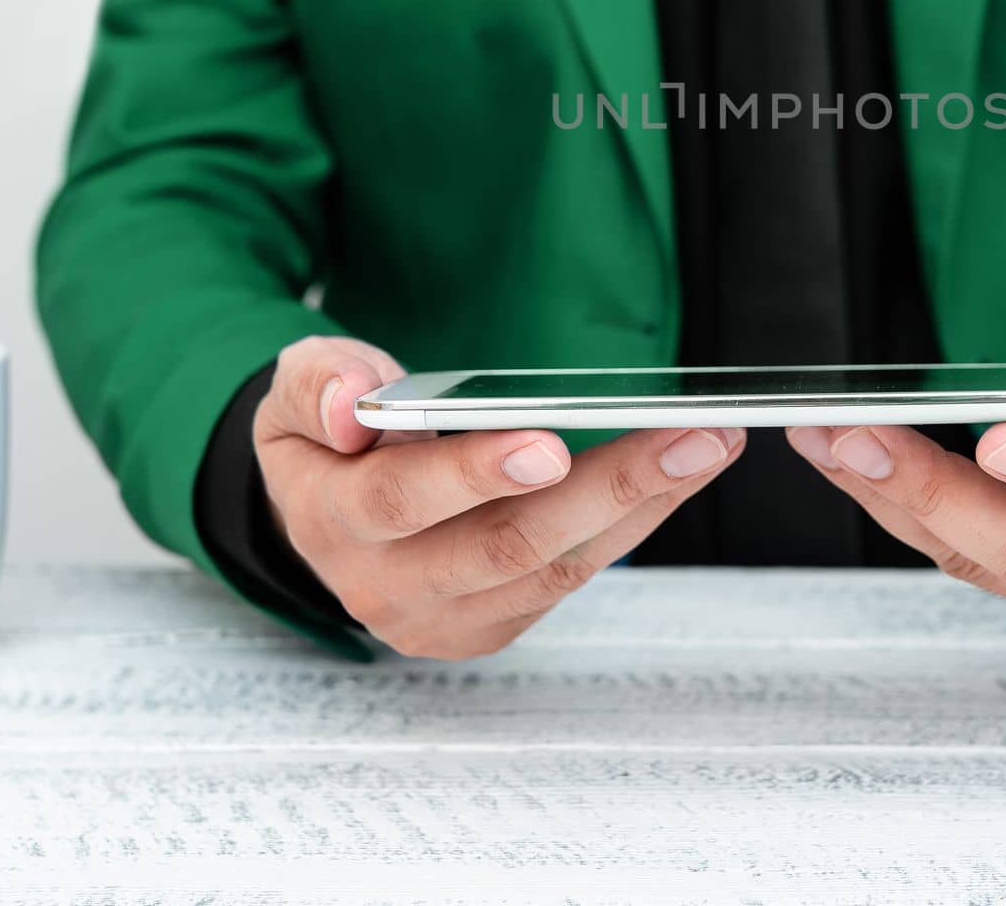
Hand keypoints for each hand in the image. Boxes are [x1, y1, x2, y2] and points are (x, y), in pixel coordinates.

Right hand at [255, 336, 745, 657]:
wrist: (324, 509)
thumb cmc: (325, 437)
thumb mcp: (295, 390)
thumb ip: (318, 382)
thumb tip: (349, 405)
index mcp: (330, 520)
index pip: (401, 501)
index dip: (476, 474)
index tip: (551, 443)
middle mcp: (387, 585)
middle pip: (507, 546)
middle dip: (609, 488)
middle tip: (688, 436)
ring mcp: (444, 616)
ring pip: (556, 568)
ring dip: (644, 505)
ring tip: (710, 445)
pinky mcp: (491, 623)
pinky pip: (572, 578)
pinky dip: (632, 525)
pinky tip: (678, 475)